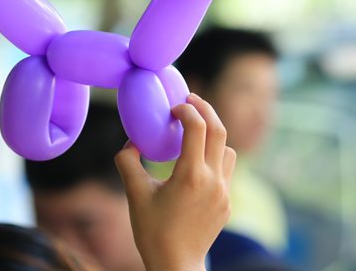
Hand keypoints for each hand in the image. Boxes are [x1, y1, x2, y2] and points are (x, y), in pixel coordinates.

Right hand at [115, 94, 235, 270]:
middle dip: (205, 109)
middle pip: (219, 130)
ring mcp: (224, 192)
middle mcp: (213, 180)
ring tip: (195, 132)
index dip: (186, 109)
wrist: (176, 266)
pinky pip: (227, 169)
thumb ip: (127, 161)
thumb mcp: (134, 194)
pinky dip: (215, 157)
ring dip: (213, 135)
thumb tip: (131, 140)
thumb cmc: (153, 231)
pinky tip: (197, 162)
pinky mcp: (227, 202)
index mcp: (190, 175)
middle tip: (190, 100)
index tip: (173, 107)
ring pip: (228, 149)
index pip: (197, 127)